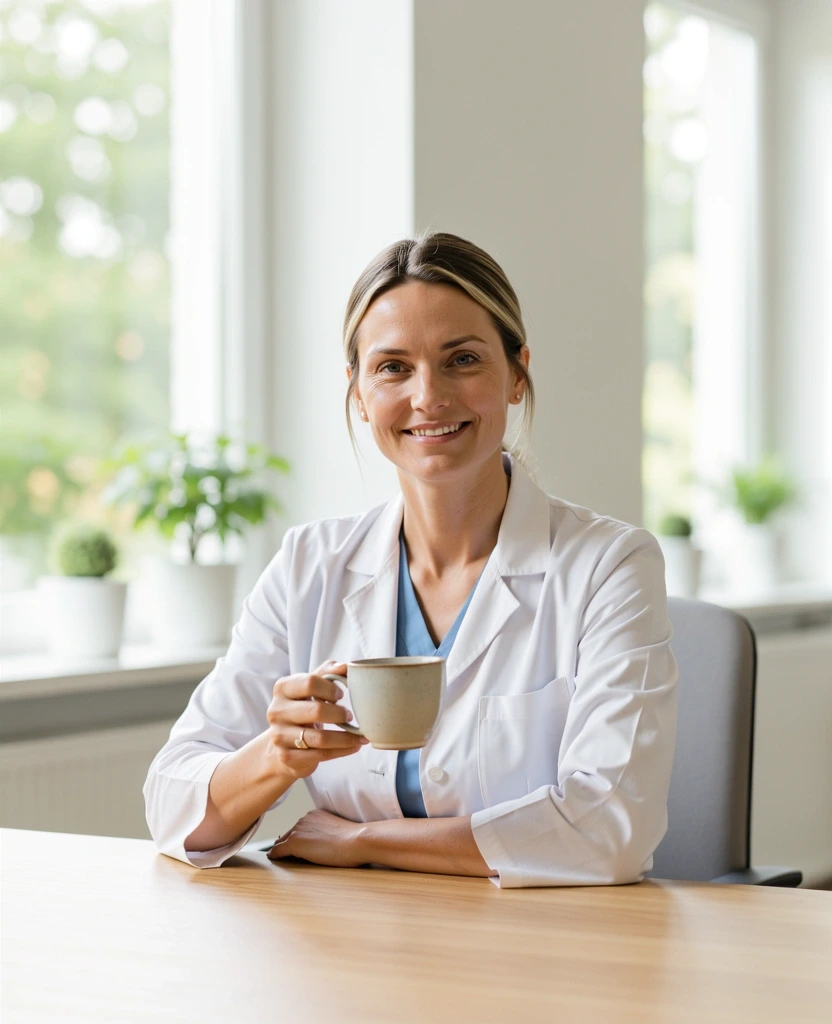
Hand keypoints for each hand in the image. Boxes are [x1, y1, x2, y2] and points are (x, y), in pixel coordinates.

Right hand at [266, 660, 368, 780]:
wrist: (284, 742)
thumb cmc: (303, 708)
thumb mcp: (310, 687)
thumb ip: (328, 673)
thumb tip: (346, 666)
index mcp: (282, 688)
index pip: (310, 682)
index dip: (330, 689)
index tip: (341, 694)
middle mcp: (276, 711)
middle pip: (316, 711)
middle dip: (339, 714)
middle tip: (350, 716)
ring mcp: (279, 736)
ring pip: (320, 738)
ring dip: (346, 738)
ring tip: (360, 735)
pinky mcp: (286, 756)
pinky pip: (320, 756)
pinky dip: (342, 751)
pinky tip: (353, 746)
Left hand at [267, 809, 366, 868]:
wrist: (356, 840)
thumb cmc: (353, 840)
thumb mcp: (337, 832)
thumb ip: (326, 833)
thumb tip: (321, 843)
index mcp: (315, 815)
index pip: (299, 828)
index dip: (296, 838)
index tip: (294, 846)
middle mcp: (305, 819)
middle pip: (288, 834)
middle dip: (286, 843)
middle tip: (283, 854)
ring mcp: (299, 830)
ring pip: (282, 842)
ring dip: (280, 850)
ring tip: (277, 858)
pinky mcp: (295, 843)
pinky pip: (277, 851)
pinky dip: (274, 855)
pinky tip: (272, 860)